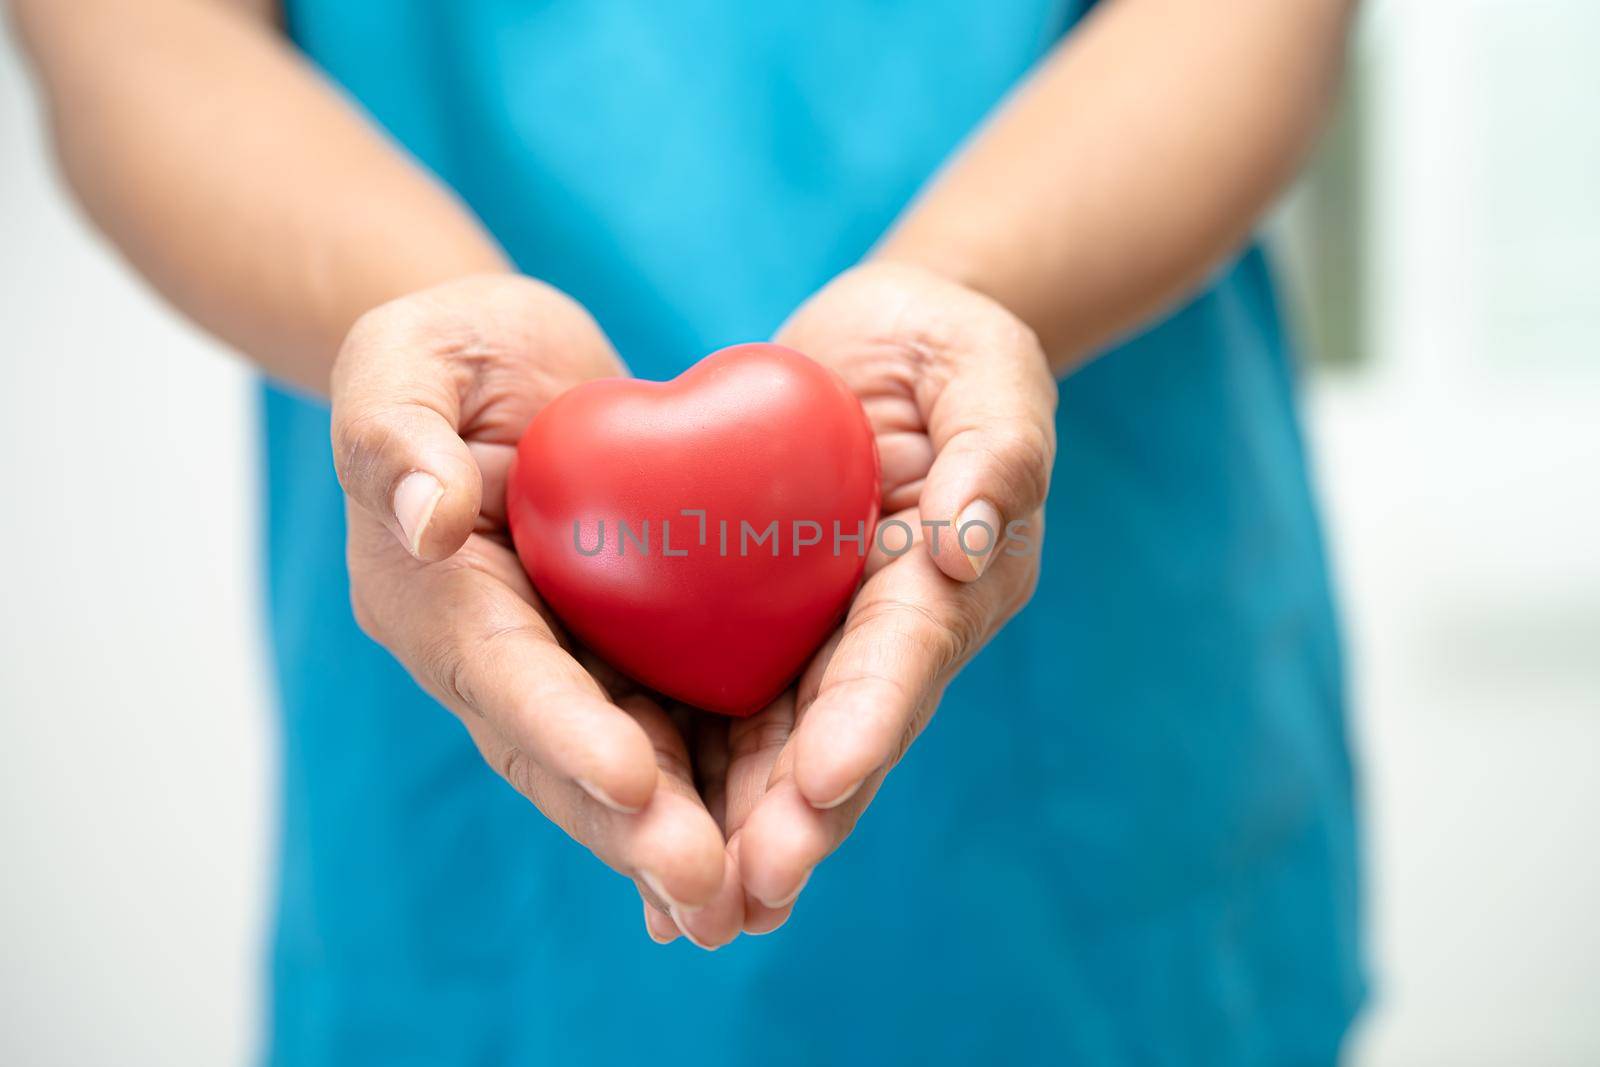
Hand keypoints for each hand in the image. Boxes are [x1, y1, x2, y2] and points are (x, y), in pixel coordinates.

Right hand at [330, 275, 743, 944]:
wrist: (509, 366)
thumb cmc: (449, 348)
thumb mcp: (409, 358)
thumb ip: (398, 433)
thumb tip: (426, 521)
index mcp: (430, 595)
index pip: (502, 673)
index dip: (566, 731)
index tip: (636, 783)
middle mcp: (488, 653)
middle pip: (563, 754)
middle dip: (632, 828)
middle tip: (709, 887)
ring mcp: (557, 663)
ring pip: (621, 766)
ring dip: (677, 837)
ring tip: (748, 902)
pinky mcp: (618, 654)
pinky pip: (668, 729)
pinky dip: (712, 788)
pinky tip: (770, 839)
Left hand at [718, 262, 1058, 934]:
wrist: (885, 346)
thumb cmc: (946, 347)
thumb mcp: (986, 371)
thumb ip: (996, 449)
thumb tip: (967, 544)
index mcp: (956, 580)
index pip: (908, 656)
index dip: (869, 721)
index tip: (825, 786)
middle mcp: (893, 630)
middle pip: (842, 731)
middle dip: (800, 817)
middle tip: (748, 895)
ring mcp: (828, 637)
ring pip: (782, 743)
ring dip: (743, 827)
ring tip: (693, 911)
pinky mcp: (767, 625)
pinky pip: (727, 702)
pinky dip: (695, 772)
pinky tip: (646, 836)